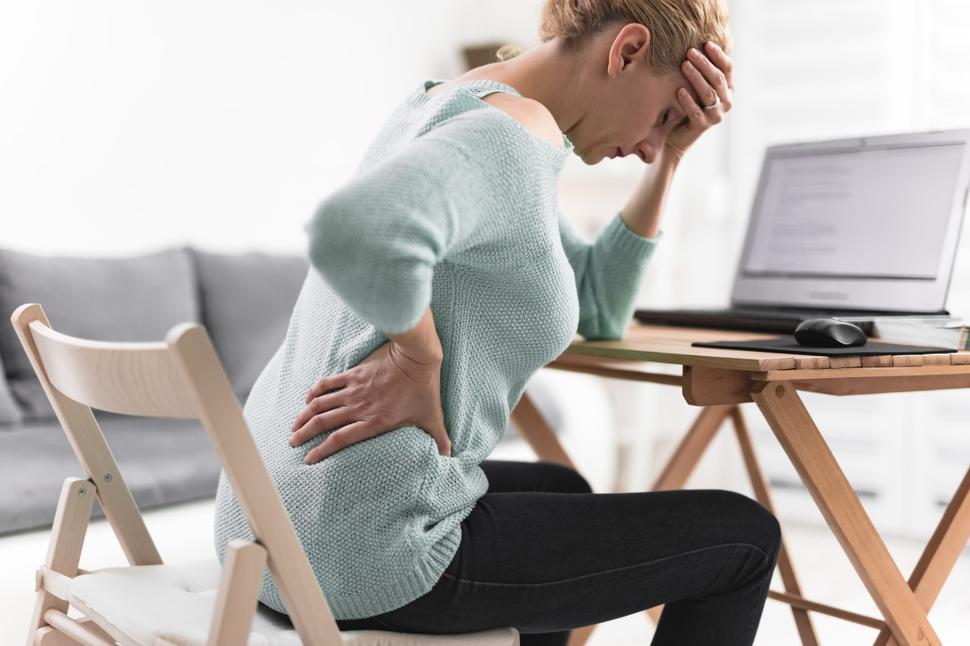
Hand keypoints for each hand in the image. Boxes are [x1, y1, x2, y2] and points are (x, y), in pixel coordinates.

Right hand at [289, 341, 451, 463]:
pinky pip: (328, 383)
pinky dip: (315, 392)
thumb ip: (440, 441)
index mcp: (374, 422)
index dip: (321, 451)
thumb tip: (451, 458)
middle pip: (323, 422)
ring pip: (320, 404)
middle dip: (304, 434)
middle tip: (292, 443)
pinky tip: (308, 399)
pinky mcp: (353, 374)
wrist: (417, 357)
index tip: (309, 460)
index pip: (340, 440)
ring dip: (304, 415)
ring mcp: (354, 390)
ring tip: (294, 426)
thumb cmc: (425, 390)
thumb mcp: (433, 419)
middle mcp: (359, 407)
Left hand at [664, 41, 734, 162]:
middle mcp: (726, 102)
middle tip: (690, 52)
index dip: (718, 55)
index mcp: (728, 89)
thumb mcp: (697, 85)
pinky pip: (696, 111)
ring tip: (684, 65)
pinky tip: (679, 90)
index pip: (727, 68)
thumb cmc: (686, 105)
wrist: (676, 135)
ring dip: (696, 77)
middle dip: (704, 63)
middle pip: (717, 78)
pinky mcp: (702, 126)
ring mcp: (716, 115)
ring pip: (708, 93)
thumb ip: (703, 70)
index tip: (706, 43)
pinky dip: (688, 100)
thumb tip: (701, 43)